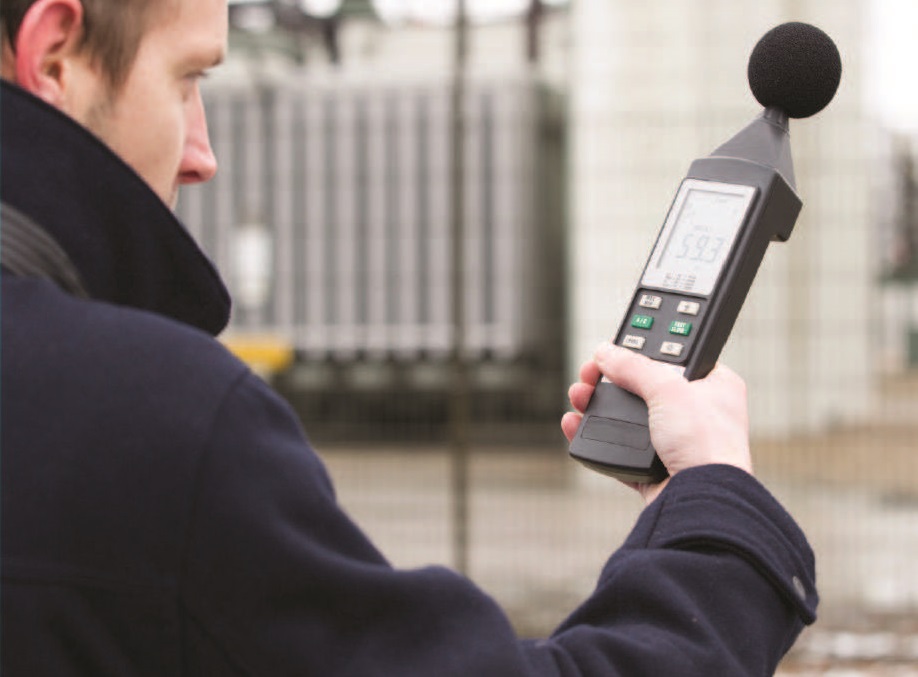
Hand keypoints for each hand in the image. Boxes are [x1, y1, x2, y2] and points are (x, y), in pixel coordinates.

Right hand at [562, 342, 751, 502]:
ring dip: (597, 406)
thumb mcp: (668, 389)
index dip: (642, 351)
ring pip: (626, 418)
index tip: (616, 348)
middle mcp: (696, 414)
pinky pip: (616, 450)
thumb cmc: (707, 444)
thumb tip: (606, 352)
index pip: (674, 358)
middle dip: (610, 380)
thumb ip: (633, 366)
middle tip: (589, 373)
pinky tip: (575, 424)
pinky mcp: (654, 470)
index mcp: (713, 386)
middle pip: (641, 388)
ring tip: (578, 396)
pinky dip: (594, 438)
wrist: (702, 500)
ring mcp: (674, 443)